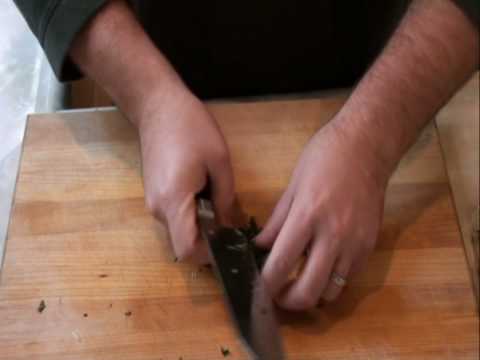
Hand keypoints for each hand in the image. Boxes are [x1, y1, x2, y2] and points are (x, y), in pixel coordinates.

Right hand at [137, 85, 234, 263]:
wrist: (158, 106)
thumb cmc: (191, 128)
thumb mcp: (219, 163)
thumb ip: (226, 200)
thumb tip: (231, 228)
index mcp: (173, 201)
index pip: (186, 250)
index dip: (209, 256)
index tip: (229, 244)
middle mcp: (158, 209)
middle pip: (183, 242)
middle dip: (209, 239)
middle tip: (233, 223)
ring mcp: (153, 202)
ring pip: (180, 229)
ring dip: (201, 225)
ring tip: (219, 201)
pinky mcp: (154, 194)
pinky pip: (175, 216)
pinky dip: (192, 214)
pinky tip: (205, 193)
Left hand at [256, 120, 387, 309]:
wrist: (367, 147)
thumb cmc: (324, 158)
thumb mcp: (292, 186)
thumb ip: (276, 222)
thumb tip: (261, 247)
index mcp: (307, 217)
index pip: (280, 264)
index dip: (265, 284)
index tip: (257, 287)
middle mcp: (333, 236)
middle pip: (309, 292)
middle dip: (287, 301)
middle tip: (277, 293)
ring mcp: (355, 244)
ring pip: (332, 292)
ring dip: (312, 293)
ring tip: (300, 279)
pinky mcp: (370, 245)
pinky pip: (348, 278)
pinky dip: (331, 279)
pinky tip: (322, 265)